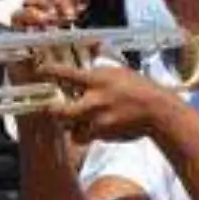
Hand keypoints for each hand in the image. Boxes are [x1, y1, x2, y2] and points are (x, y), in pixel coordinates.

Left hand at [32, 62, 179, 144]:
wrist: (158, 111)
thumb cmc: (141, 88)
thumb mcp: (119, 72)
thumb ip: (99, 72)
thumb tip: (84, 63)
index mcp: (97, 81)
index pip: (65, 74)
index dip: (48, 71)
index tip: (40, 70)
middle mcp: (94, 101)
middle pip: (59, 111)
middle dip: (54, 111)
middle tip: (55, 109)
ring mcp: (98, 121)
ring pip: (71, 130)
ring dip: (72, 127)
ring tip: (79, 122)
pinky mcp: (104, 136)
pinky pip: (88, 137)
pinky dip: (89, 134)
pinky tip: (99, 127)